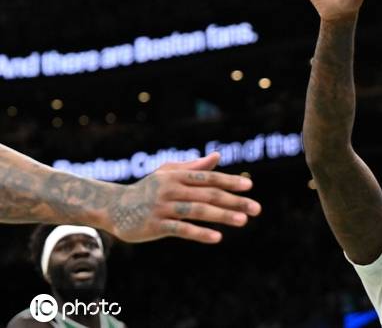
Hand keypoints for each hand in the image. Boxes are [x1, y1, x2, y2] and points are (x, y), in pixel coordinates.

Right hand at [102, 152, 260, 243]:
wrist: (113, 207)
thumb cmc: (148, 189)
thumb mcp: (168, 174)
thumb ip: (194, 167)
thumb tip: (218, 155)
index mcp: (177, 176)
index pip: (208, 177)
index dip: (229, 181)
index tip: (249, 187)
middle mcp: (171, 189)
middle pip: (208, 194)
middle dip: (234, 201)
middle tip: (256, 209)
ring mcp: (163, 207)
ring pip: (198, 211)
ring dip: (222, 216)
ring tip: (243, 221)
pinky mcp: (155, 225)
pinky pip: (181, 229)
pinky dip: (200, 233)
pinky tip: (217, 237)